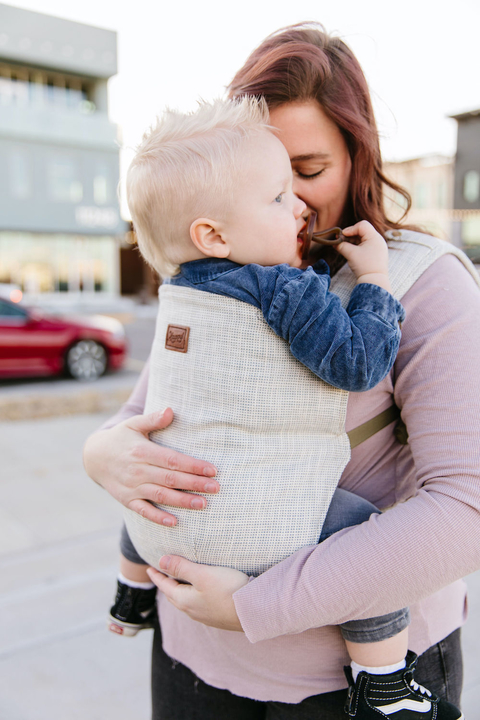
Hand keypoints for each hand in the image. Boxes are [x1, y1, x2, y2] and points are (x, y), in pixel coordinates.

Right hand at [83, 408, 218, 525]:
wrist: (94, 457)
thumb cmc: (121, 438)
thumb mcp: (133, 424)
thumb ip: (152, 419)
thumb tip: (171, 410)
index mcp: (142, 452)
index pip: (172, 460)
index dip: (193, 466)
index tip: (212, 470)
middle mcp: (137, 471)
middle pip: (171, 479)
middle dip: (194, 484)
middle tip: (215, 488)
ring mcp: (132, 487)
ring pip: (161, 496)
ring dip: (182, 501)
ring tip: (203, 504)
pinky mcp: (127, 500)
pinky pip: (144, 511)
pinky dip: (158, 517)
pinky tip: (174, 522)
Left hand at [147, 555, 247, 630]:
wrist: (255, 611)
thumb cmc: (228, 590)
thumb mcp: (203, 574)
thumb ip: (181, 567)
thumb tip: (161, 561)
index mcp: (185, 601)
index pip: (165, 586)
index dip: (157, 576)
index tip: (149, 568)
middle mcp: (193, 611)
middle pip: (173, 595)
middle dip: (166, 584)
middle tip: (162, 574)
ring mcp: (205, 616)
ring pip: (186, 602)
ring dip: (180, 591)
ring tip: (179, 582)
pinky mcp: (218, 617)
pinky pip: (198, 605)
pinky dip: (193, 596)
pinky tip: (201, 593)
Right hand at [336, 220, 390, 291]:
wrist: (374, 281)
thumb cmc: (364, 266)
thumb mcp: (351, 254)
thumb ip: (341, 245)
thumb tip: (334, 242)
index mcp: (374, 237)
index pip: (362, 225)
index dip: (350, 229)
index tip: (341, 236)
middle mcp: (378, 240)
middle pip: (362, 230)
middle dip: (350, 235)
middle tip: (341, 241)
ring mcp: (378, 246)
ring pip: (363, 238)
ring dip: (353, 241)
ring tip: (344, 247)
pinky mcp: (376, 253)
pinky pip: (366, 245)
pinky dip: (357, 246)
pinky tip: (350, 251)